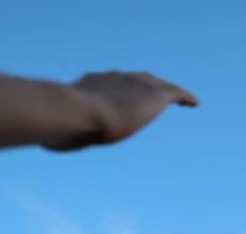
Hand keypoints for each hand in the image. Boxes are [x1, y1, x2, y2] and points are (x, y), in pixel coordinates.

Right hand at [45, 71, 197, 150]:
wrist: (79, 112)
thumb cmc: (62, 124)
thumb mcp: (57, 132)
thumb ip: (58, 136)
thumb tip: (50, 142)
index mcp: (87, 85)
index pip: (101, 85)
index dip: (108, 91)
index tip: (113, 98)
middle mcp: (112, 79)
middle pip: (130, 80)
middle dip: (137, 86)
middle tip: (145, 95)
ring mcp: (134, 84)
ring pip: (154, 84)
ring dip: (163, 89)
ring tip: (173, 96)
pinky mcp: (155, 94)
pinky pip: (175, 92)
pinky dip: (184, 97)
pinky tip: (194, 104)